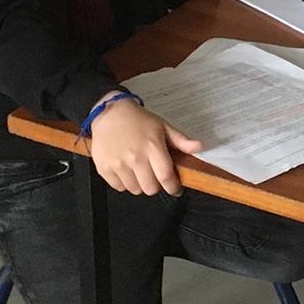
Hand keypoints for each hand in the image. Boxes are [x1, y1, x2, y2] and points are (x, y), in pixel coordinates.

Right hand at [85, 98, 201, 194]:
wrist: (109, 113)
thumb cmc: (137, 120)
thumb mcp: (162, 126)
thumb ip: (181, 141)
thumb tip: (199, 147)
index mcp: (152, 147)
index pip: (166, 177)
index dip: (173, 187)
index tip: (175, 188)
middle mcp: (135, 158)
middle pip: (151, 188)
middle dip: (155, 185)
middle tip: (154, 175)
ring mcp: (118, 164)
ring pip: (135, 190)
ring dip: (139, 184)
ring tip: (138, 169)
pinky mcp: (104, 168)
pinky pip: (119, 187)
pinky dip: (123, 183)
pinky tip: (125, 169)